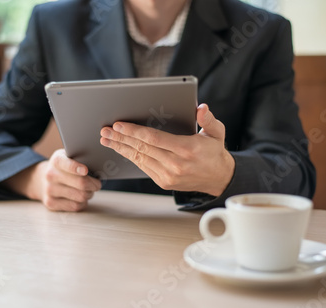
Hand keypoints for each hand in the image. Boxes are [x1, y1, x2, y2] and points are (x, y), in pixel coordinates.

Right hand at [2, 149, 101, 211]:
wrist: (42, 179)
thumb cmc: (64, 168)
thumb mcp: (68, 157)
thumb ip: (81, 159)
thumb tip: (100, 165)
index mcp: (57, 160)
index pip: (67, 164)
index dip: (77, 168)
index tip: (86, 171)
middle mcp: (51, 175)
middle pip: (81, 183)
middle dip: (94, 185)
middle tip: (98, 184)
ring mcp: (49, 190)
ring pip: (80, 196)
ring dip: (89, 194)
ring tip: (89, 190)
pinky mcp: (51, 203)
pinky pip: (75, 206)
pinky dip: (82, 203)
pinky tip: (80, 198)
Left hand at [99, 104, 234, 195]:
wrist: (219, 179)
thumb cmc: (214, 152)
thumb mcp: (216, 133)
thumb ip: (208, 119)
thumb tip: (201, 108)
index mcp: (186, 149)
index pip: (153, 138)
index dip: (134, 131)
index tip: (119, 125)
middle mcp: (175, 164)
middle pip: (142, 148)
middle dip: (121, 138)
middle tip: (105, 131)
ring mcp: (168, 175)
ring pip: (139, 159)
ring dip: (121, 148)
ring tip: (107, 140)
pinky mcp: (164, 182)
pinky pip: (143, 167)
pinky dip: (131, 157)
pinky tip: (121, 149)